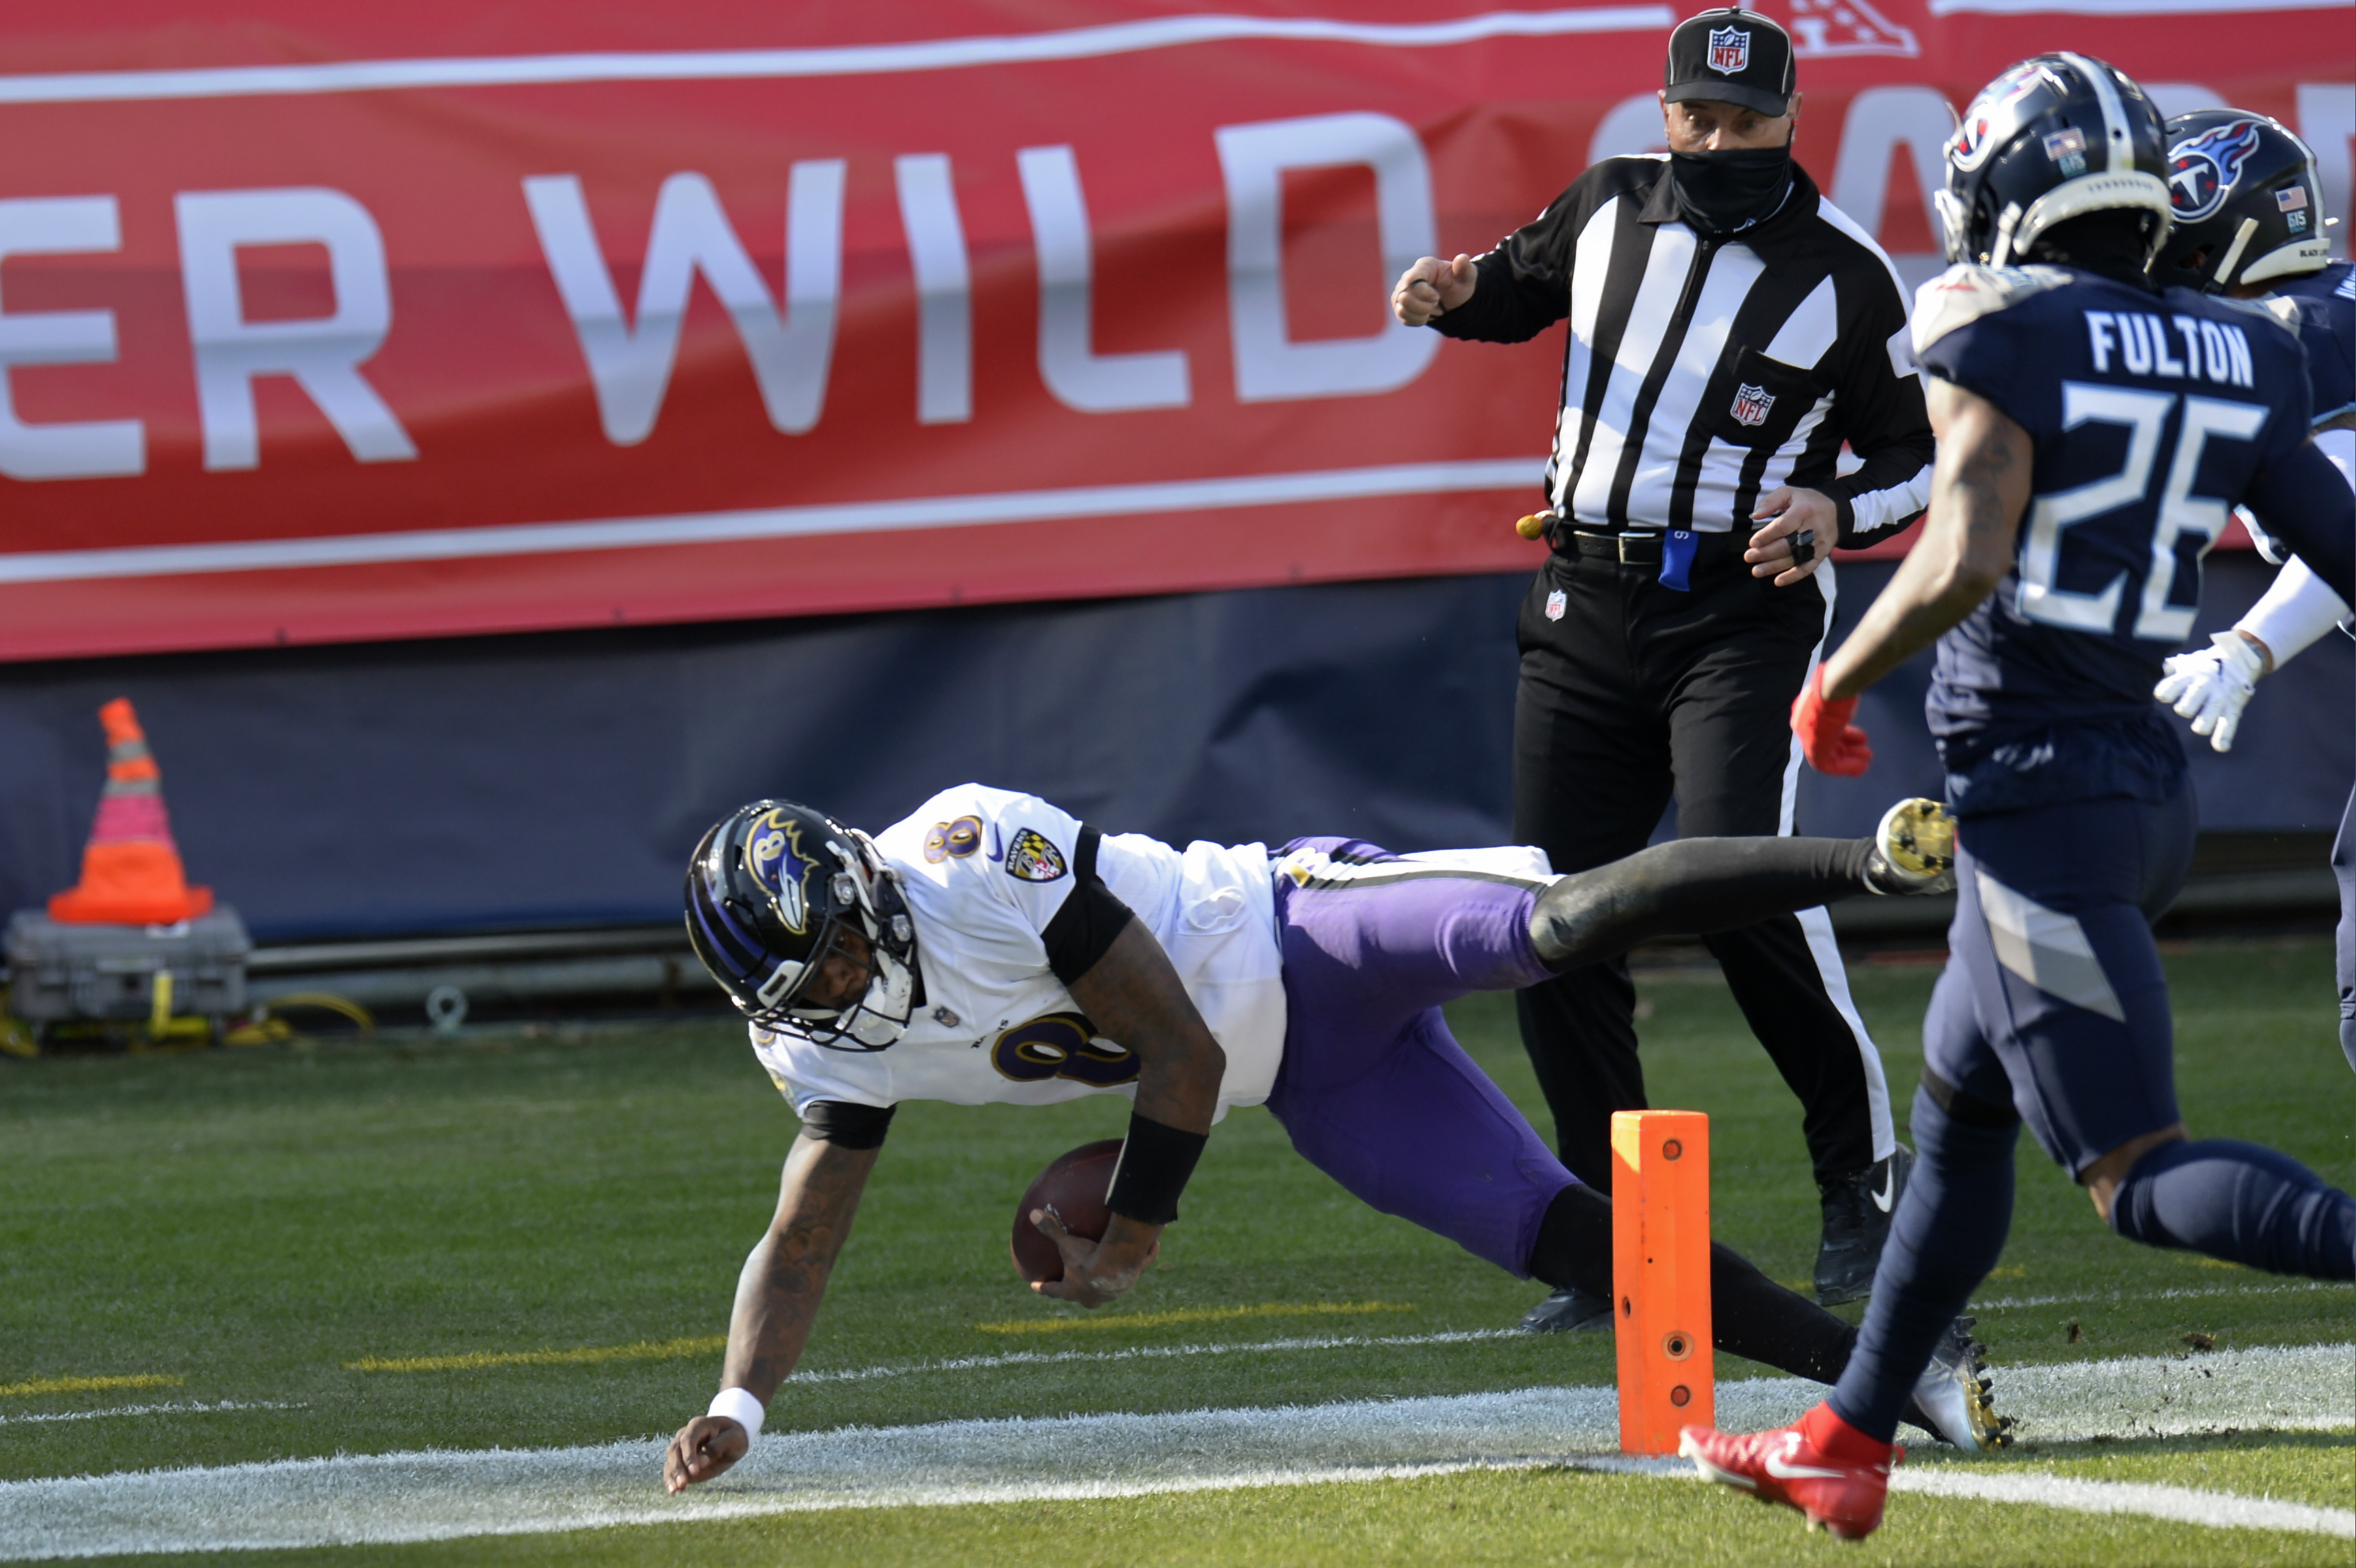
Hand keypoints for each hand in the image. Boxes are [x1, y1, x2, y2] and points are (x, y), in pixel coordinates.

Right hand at [664, 1414, 748, 1493]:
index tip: (694, 1471)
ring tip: (674, 1491)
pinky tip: (674, 1491)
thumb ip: (718, 1446)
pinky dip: (671, 1480)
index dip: (689, 1456)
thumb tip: (702, 1460)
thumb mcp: (733, 1439)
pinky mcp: (680, 1460)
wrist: (731, 1440)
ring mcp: (680, 1447)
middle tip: (682, 1484)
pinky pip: (671, 1469)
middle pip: (674, 1450)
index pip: (688, 1440)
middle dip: (677, 1468)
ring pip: (670, 1460)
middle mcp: (685, 1434)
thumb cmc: (734, 1437)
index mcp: (698, 1425)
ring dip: (671, 1476)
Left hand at [1029, 1207, 1160, 1307]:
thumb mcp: (1067, 1243)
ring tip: (1113, 1271)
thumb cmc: (1087, 1259)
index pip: (1055, 1291)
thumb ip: (1050, 1229)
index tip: (1035, 1286)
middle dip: (1079, 1294)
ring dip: (1111, 1282)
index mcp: (1073, 1290)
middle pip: (1083, 1299)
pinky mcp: (1129, 1284)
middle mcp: (1092, 1297)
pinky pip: (1137, 1269)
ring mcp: (1112, 1294)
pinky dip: (1144, 1259)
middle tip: (1076, 1287)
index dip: (1044, 1287)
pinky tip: (1153, 1247)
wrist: (1115, 1269)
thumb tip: (1033, 1214)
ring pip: (1110, 1289)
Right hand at [1391, 254, 1476, 326]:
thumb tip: (1462, 258)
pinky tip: (1426, 315)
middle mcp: (1408, 277)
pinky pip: (1402, 317)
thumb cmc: (1458, 285)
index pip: (1411, 279)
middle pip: (1404, 296)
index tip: (1436, 297)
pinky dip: (1417, 320)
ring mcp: (1401, 292)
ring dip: (1420, 313)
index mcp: (1424, 266)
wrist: (1453, 300)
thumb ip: (1465, 268)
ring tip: (1432, 309)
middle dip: (1423, 305)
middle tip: (1436, 303)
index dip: (1423, 292)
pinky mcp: (1399, 305)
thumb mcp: (1467, 277)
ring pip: (1401, 308)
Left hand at [1746, 487, 1837, 585]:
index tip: (1753, 542)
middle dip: (1766, 552)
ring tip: (1756, 571)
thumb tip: (1755, 515)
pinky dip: (1794, 576)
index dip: (1767, 536)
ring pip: (1795, 558)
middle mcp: (1813, 527)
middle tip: (1749, 557)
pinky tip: (1778, 581)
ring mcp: (1819, 542)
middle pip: (1788, 544)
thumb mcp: (1789, 492)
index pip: (1783, 526)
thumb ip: (1770, 501)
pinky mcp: (1822, 553)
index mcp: (1804, 510)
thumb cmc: (1807, 501)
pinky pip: (1808, 567)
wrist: (1837, 510)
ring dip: (1774, 566)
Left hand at [1791, 666, 1871, 775]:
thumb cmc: (1839, 687)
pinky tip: (1861, 765)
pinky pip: (1828, 765)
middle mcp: (1804, 727)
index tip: (1860, 741)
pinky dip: (1845, 767)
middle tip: (1866, 755)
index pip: (1824, 731)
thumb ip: (1839, 705)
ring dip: (1849, 761)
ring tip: (1866, 759)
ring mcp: (1807, 738)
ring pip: (1828, 757)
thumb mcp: (1838, 697)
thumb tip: (1848, 697)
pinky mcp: (1813, 749)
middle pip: (1827, 745)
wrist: (1834, 687)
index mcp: (1806, 714)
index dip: (1844, 737)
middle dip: (1848, 751)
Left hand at [2154, 630, 2269, 752]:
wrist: (2237, 659)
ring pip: (2209, 715)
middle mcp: (2204, 686)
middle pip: (2189, 703)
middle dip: (2184, 709)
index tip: (2163, 696)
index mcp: (2189, 675)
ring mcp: (2220, 697)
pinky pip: (2229, 723)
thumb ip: (2167, 668)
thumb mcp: (2184, 663)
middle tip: (2184, 709)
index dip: (2165, 693)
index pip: (2172, 686)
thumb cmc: (2201, 666)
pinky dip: (2224, 736)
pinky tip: (2220, 747)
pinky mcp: (2233, 707)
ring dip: (2202, 724)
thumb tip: (2148, 669)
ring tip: (2198, 727)